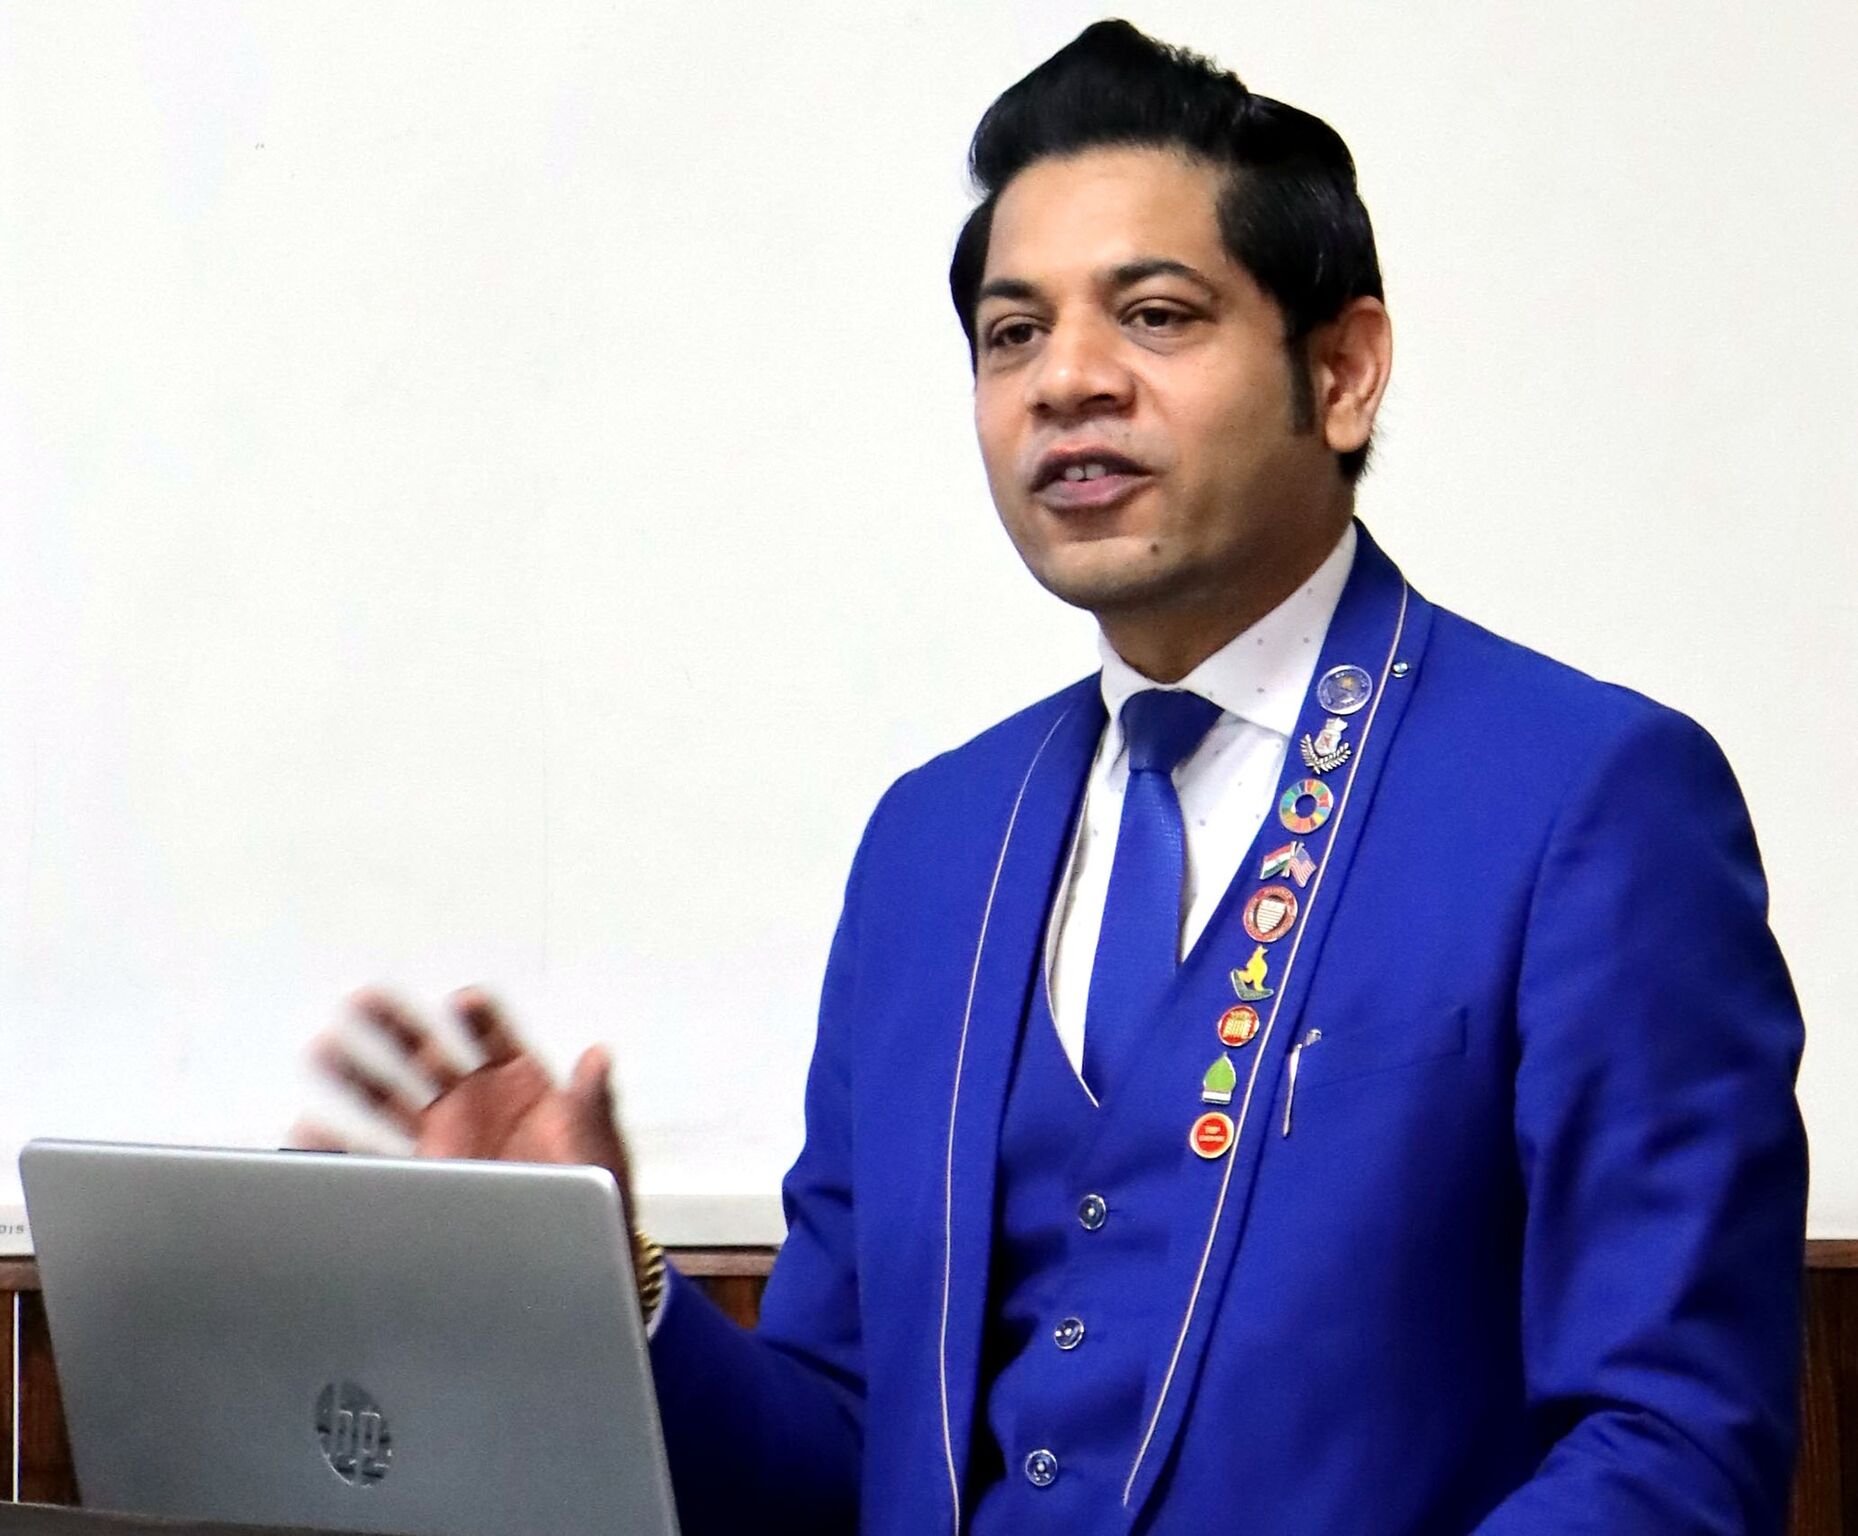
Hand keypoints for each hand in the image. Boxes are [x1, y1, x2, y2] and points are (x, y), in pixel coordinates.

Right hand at [296, 988, 653, 1307]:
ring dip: (356, 1073)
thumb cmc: (592, 1198)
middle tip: (365, 1000)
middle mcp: (476, 1106)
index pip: (493, 1036)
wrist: (572, 1256)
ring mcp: (444, 1139)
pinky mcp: (422, 1177)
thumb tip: (598, 1058)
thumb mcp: (596, 1147)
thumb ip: (591, 1100)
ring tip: (324, 1049)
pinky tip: (313, 1131)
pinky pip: (373, 1155)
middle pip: (426, 1053)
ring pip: (389, 1095)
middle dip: (395, 1025)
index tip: (461, 1003)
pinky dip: (340, 1145)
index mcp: (521, 1085)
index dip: (477, 1017)